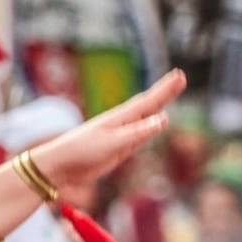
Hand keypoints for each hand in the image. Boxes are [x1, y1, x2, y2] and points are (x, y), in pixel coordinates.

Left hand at [26, 71, 185, 192]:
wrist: (61, 166)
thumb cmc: (83, 151)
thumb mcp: (114, 142)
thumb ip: (139, 132)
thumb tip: (164, 118)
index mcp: (121, 117)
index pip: (149, 100)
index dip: (166, 89)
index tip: (180, 75)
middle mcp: (123, 123)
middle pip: (150, 105)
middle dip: (165, 92)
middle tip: (180, 77)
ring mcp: (121, 135)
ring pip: (146, 118)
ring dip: (159, 106)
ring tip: (169, 94)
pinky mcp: (118, 148)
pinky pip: (140, 135)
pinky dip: (151, 127)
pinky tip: (154, 122)